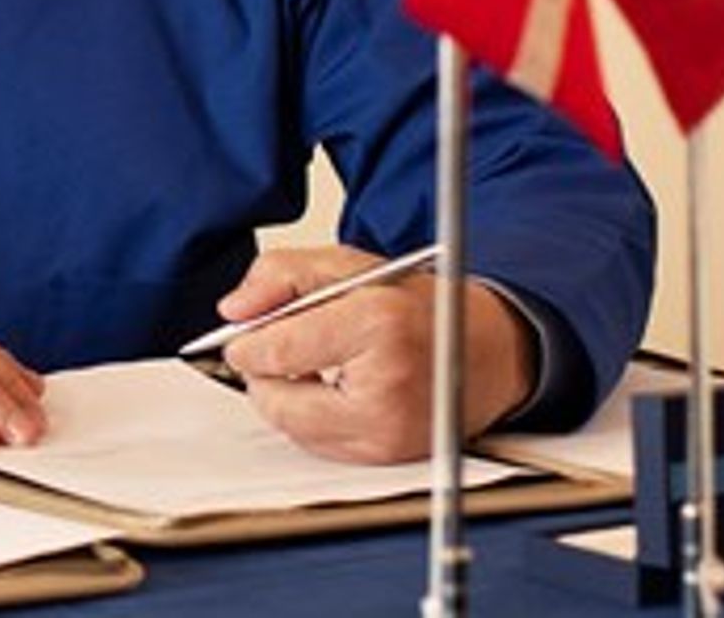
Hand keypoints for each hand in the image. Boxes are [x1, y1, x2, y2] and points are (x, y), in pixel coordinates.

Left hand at [216, 245, 536, 463]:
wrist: (489, 352)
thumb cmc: (419, 308)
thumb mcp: (349, 265)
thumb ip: (281, 275)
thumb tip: (233, 309)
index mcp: (377, 324)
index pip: (276, 350)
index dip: (246, 343)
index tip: (241, 336)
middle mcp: (386, 385)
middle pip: (275, 399)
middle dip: (264, 373)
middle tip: (275, 350)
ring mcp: (389, 430)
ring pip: (291, 427)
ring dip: (286, 397)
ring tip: (314, 366)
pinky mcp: (388, 457)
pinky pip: (318, 445)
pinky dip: (313, 420)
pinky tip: (336, 392)